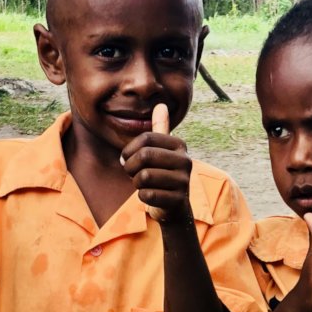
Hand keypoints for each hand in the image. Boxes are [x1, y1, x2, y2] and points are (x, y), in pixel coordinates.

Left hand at [120, 103, 191, 223]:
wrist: (174, 207)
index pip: (146, 138)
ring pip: (144, 177)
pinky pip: (148, 195)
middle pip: (144, 156)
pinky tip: (150, 196)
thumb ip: (160, 130)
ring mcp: (184, 181)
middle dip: (130, 167)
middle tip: (131, 174)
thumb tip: (161, 105)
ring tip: (143, 185)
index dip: (129, 150)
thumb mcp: (161, 151)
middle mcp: (185, 160)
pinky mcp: (179, 200)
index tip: (126, 159)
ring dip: (136, 183)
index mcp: (179, 144)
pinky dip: (143, 197)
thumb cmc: (161, 175)